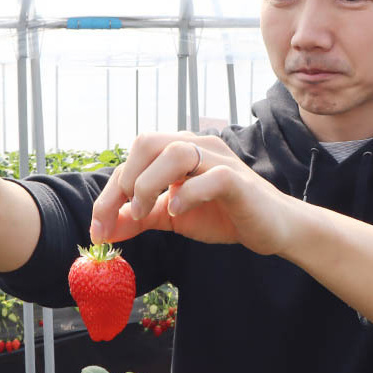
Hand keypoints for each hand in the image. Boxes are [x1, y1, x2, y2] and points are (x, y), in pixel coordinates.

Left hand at [89, 132, 296, 255]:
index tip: (99, 230)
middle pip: (147, 142)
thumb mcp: (172, 217)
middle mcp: (196, 147)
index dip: (109, 195)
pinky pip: (211, 177)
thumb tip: (102, 230)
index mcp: (177, 151)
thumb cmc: (223, 214)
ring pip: (176, 150)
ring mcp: (218, 160)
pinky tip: (180, 212)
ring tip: (148, 213)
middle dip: (127, 180)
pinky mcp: (239, 180)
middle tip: (129, 215)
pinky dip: (189, 194)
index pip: (132, 160)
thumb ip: (138, 218)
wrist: (273, 227)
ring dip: (150, 184)